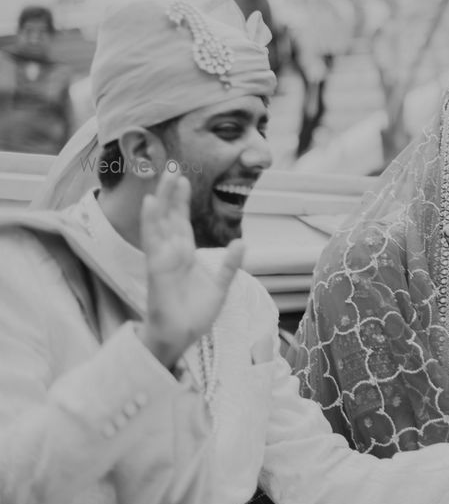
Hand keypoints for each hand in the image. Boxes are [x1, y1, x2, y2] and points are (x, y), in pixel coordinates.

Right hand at [136, 168, 244, 369]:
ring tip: (166, 176)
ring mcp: (162, 259)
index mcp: (184, 255)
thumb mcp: (221, 286)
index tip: (183, 178)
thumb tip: (242, 241)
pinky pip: (153, 242)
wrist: (182, 337)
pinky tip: (151, 203)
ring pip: (160, 223)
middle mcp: (171, 253)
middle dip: (171, 192)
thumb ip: (230, 264)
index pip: (181, 222)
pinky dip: (152, 222)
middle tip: (173, 166)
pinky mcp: (157, 269)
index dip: (181, 201)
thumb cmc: (195, 314)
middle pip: (169, 216)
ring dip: (162, 199)